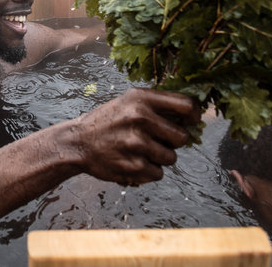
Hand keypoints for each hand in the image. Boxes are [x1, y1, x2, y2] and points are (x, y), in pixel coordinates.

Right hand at [71, 88, 199, 185]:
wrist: (78, 142)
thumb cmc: (108, 121)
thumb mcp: (130, 101)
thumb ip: (158, 105)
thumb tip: (194, 115)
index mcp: (141, 98)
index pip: (186, 105)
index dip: (194, 115)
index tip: (191, 121)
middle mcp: (140, 118)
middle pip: (182, 137)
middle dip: (174, 142)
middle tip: (158, 140)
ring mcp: (136, 143)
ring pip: (171, 158)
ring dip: (160, 158)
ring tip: (140, 151)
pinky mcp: (133, 165)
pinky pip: (158, 173)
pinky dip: (149, 171)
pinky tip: (133, 161)